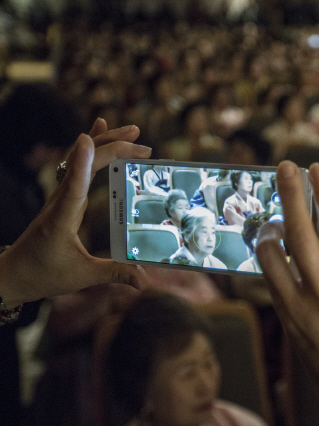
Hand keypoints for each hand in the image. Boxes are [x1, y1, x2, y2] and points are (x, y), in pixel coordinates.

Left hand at [0, 118, 150, 307]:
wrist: (13, 274)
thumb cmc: (44, 275)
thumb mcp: (82, 277)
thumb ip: (114, 274)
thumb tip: (145, 280)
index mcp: (62, 218)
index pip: (72, 186)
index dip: (81, 162)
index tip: (86, 139)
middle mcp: (60, 201)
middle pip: (85, 164)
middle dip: (113, 149)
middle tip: (144, 146)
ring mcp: (61, 195)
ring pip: (81, 159)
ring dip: (106, 142)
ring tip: (132, 131)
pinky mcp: (64, 196)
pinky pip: (77, 165)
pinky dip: (91, 148)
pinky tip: (98, 132)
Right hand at [256, 162, 318, 425]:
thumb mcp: (304, 345)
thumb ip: (295, 307)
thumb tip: (289, 276)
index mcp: (292, 309)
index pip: (270, 258)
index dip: (268, 234)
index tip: (271, 221)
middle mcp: (318, 293)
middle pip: (297, 233)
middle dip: (290, 195)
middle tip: (285, 167)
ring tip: (317, 168)